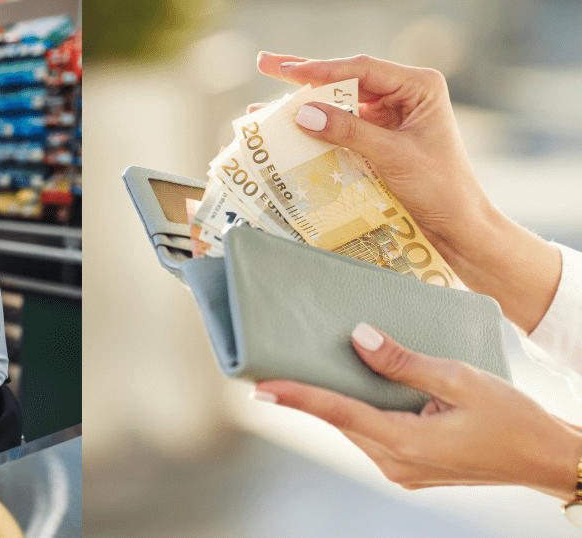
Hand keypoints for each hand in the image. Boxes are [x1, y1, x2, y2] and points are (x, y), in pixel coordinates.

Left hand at [253, 323, 581, 500]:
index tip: (261, 387)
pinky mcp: (410, 467)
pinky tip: (355, 386)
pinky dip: (360, 410)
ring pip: (354, 428)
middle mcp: (396, 463)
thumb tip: (358, 338)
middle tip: (273, 366)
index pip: (337, 413)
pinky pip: (372, 434)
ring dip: (336, 401)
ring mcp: (402, 470)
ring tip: (308, 369)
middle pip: (340, 420)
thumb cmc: (514, 420)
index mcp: (406, 443)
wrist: (547, 458)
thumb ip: (405, 361)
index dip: (296, 397)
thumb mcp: (460, 380)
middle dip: (309, 394)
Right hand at [255, 52, 559, 331]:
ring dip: (303, 104)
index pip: (361, 69)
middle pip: (345, 79)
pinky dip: (314, 128)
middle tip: (265, 63)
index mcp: (419, 86)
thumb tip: (303, 113)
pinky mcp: (379, 138)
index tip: (287, 73)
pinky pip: (341, 127)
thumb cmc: (440, 188)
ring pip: (338, 103)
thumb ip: (349, 131)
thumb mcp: (393, 156)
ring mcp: (390, 116)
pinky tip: (285, 128)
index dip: (321, 70)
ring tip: (264, 103)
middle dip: (304, 75)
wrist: (458, 226)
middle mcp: (404, 95)